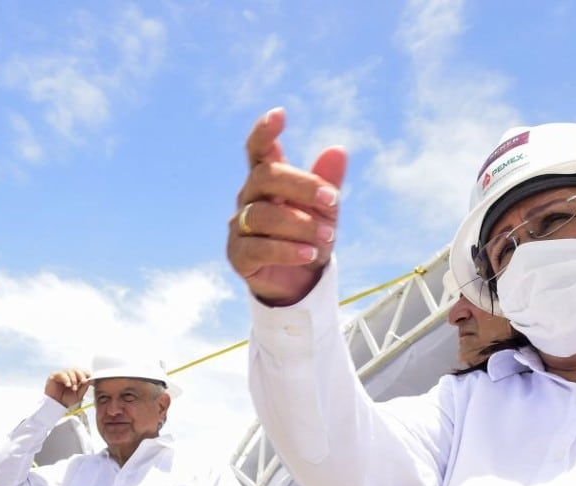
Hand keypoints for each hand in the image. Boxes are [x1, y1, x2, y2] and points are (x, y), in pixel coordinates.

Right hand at [44, 368, 90, 406]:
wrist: (56, 407)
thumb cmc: (66, 401)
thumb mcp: (79, 395)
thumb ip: (84, 387)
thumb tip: (91, 379)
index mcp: (75, 378)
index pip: (82, 372)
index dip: (86, 373)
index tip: (90, 377)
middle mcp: (68, 375)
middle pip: (76, 370)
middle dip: (81, 375)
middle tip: (84, 382)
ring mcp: (61, 375)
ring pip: (69, 371)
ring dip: (73, 379)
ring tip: (74, 388)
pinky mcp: (53, 376)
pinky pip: (61, 374)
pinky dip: (66, 379)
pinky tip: (68, 385)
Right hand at [226, 107, 347, 305]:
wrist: (299, 280)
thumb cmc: (309, 235)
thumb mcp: (326, 209)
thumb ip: (328, 181)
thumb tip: (338, 150)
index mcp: (267, 180)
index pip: (258, 149)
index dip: (265, 131)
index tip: (280, 114)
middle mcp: (249, 197)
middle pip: (265, 177)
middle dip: (302, 186)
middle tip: (333, 200)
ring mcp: (239, 226)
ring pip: (263, 214)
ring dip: (301, 225)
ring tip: (329, 237)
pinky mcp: (238, 255)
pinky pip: (258, 247)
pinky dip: (287, 250)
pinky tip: (309, 254)